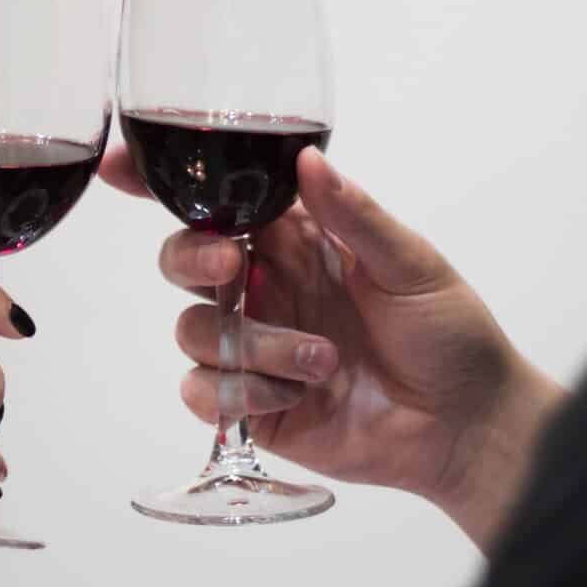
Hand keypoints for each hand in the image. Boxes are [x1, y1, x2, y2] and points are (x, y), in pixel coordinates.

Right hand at [100, 142, 560, 547]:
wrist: (467, 425)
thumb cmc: (451, 336)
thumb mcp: (411, 264)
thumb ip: (354, 216)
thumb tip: (307, 160)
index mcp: (299, 242)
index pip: (222, 202)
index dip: (163, 185)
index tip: (119, 169)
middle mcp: (266, 290)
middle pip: (182, 261)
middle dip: (192, 259)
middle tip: (230, 265)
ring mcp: (256, 350)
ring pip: (193, 331)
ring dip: (255, 344)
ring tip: (324, 359)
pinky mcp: (255, 408)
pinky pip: (206, 394)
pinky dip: (244, 393)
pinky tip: (295, 395)